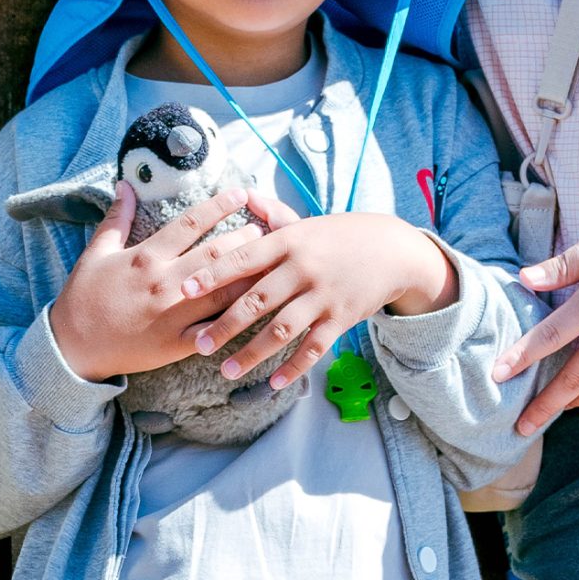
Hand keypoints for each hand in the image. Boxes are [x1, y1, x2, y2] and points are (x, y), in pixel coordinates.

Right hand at [49, 186, 290, 382]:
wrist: (73, 347)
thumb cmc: (84, 297)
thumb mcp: (96, 253)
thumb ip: (116, 219)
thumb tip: (125, 184)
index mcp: (146, 256)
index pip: (190, 223)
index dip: (218, 206)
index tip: (241, 194)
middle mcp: (164, 282)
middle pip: (215, 254)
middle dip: (245, 238)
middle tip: (267, 228)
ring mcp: (173, 315)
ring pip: (222, 290)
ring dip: (250, 274)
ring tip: (271, 261)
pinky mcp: (177, 344)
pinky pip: (214, 331)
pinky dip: (237, 321)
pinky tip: (259, 311)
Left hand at [188, 212, 456, 392]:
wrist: (394, 250)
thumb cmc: (341, 236)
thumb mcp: (307, 222)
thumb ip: (273, 214)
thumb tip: (244, 196)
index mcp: (289, 241)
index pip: (244, 258)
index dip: (213, 274)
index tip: (185, 290)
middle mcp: (304, 268)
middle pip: (257, 300)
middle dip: (225, 324)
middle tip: (198, 345)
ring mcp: (323, 296)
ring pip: (281, 330)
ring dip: (252, 353)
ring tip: (226, 371)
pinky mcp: (341, 318)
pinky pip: (313, 348)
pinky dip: (293, 367)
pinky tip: (273, 384)